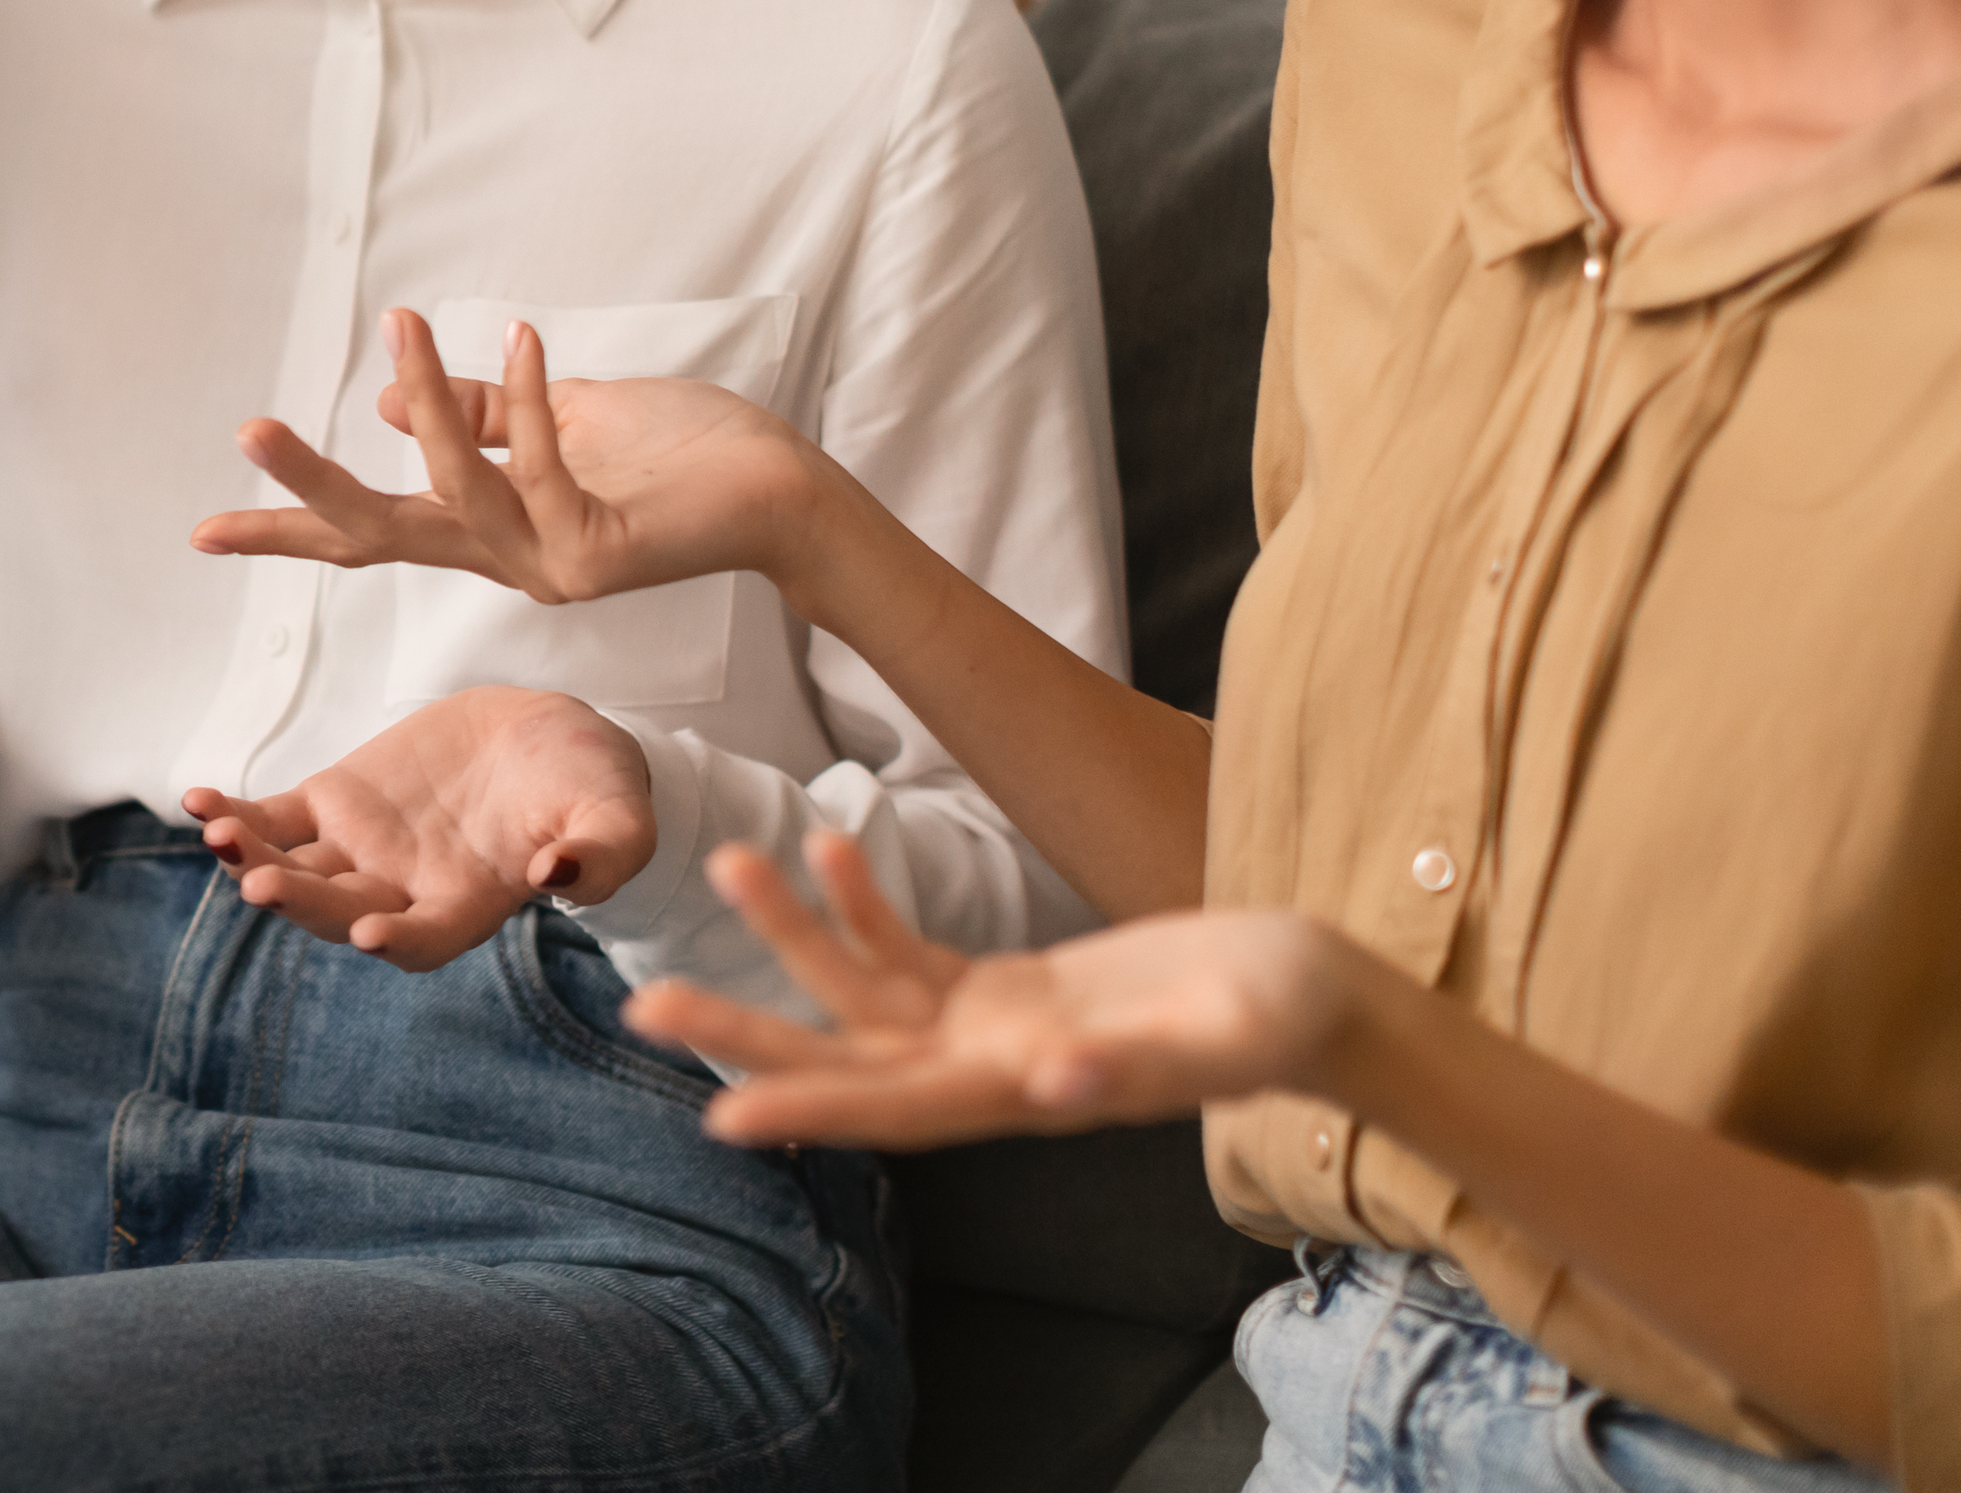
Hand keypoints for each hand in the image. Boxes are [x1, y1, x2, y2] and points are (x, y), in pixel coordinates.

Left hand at [180, 686, 656, 969]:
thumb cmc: (591, 786)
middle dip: (302, 901)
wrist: (548, 736)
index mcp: (470, 905)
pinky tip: (199, 803)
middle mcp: (404, 889)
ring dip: (254, 858)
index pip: (425, 938)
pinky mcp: (336, 802)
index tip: (370, 933)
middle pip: (341, 910)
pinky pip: (275, 816)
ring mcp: (363, 848)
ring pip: (297, 866)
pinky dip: (238, 813)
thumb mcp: (618, 816)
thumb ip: (602, 852)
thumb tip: (562, 877)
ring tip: (220, 834)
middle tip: (264, 885)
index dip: (398, 940)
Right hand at [189, 309, 820, 607]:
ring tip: (399, 327)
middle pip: (382, 535)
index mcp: (489, 531)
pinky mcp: (599, 553)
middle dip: (309, 488)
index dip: (292, 525)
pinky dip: (525, 398)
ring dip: (426, 400)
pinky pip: (541, 466)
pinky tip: (522, 337)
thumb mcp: (564, 417)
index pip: (374, 530)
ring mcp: (550, 563)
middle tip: (246, 431)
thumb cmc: (684, 455)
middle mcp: (506, 559)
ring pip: (454, 493)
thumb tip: (390, 406)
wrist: (782, 492)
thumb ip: (481, 418)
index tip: (206, 527)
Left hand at [621, 831, 1358, 1148]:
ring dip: (792, 934)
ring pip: (867, 992)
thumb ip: (1135, 1067)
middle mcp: (991, 1074)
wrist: (1316, 996)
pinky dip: (868, 904)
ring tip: (725, 858)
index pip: (898, 1112)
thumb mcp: (1217, 1041)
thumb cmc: (1279, 1019)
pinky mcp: (1011, 988)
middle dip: (749, 1029)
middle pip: (849, 1058)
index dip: (811, 1110)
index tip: (721, 1116)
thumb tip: (1048, 1087)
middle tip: (643, 1003)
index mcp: (1027, 1097)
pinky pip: (916, 951)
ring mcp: (995, 1032)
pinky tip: (827, 843)